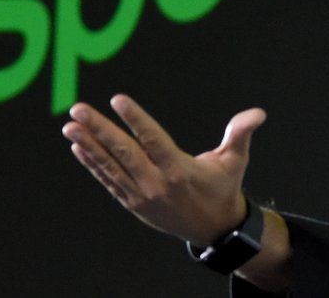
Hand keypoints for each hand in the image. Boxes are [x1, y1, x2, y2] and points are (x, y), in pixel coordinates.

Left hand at [62, 94, 265, 245]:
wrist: (213, 230)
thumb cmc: (223, 187)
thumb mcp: (235, 161)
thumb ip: (240, 134)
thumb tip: (258, 113)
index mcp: (180, 170)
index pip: (153, 140)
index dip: (135, 119)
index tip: (117, 99)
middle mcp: (156, 183)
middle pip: (124, 152)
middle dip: (99, 130)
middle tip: (78, 109)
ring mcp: (141, 195)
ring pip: (110, 167)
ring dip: (88, 145)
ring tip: (69, 127)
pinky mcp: (132, 202)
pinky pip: (108, 181)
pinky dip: (92, 164)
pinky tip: (78, 147)